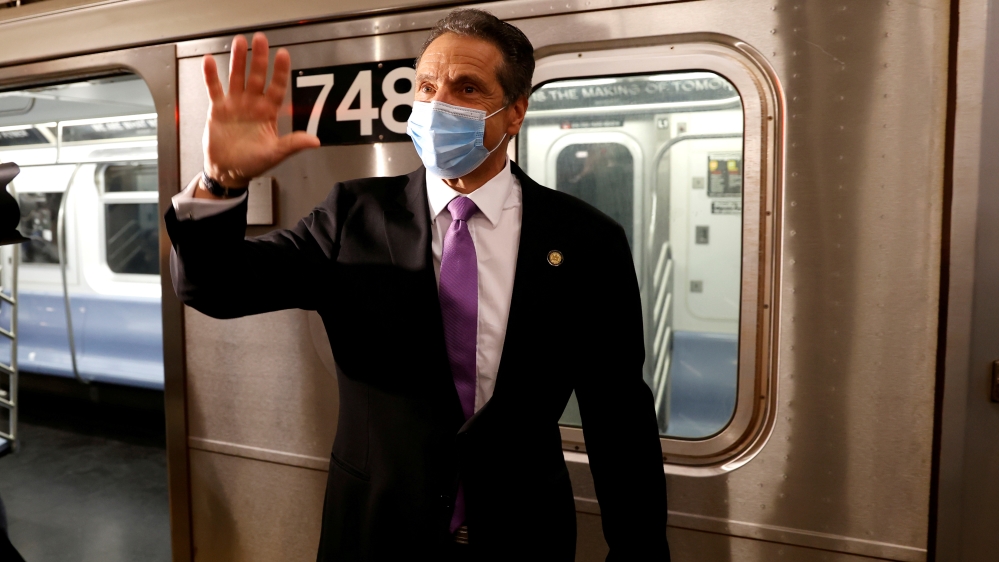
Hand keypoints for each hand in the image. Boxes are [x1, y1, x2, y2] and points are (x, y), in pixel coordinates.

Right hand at [201, 33, 318, 188]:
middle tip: (261, 39)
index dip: (280, 72)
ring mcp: (235, 104)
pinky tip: (209, 60)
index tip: (283, 55)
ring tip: (239, 42)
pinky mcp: (218, 108)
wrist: (228, 171)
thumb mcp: (274, 154)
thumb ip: (292, 144)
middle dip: (259, 58)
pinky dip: (211, 76)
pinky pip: (214, 88)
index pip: (277, 88)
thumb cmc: (253, 163)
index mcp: (268, 113)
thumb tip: (315, 141)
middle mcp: (253, 104)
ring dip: (238, 60)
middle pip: (257, 77)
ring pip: (237, 77)